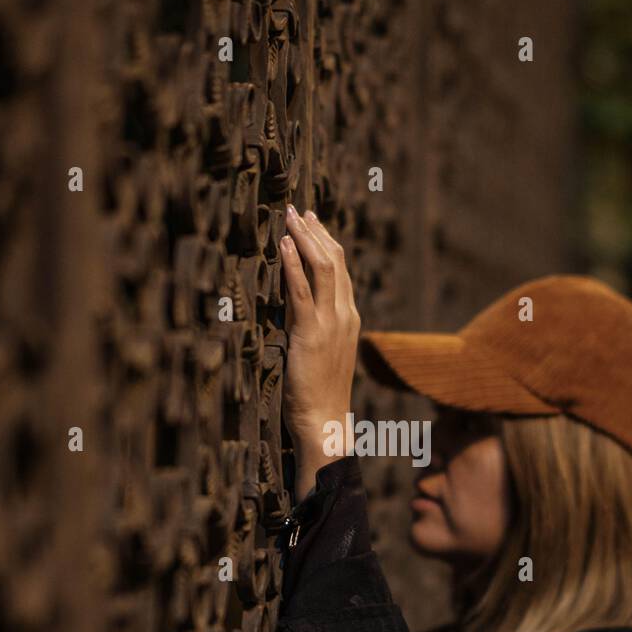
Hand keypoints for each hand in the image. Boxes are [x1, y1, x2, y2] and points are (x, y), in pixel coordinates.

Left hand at [280, 205, 360, 499]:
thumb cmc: (318, 393)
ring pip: (323, 268)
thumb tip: (298, 305)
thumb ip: (314, 325)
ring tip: (290, 216)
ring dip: (305, 238)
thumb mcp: (320, 352)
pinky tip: (283, 245)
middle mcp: (345, 314)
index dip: (326, 242)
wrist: (325, 421)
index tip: (310, 222)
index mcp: (348, 317)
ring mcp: (331, 322)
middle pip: (335, 261)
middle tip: (298, 209)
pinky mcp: (311, 333)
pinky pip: (303, 290)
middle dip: (315, 232)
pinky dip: (293, 264)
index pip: (341, 270)